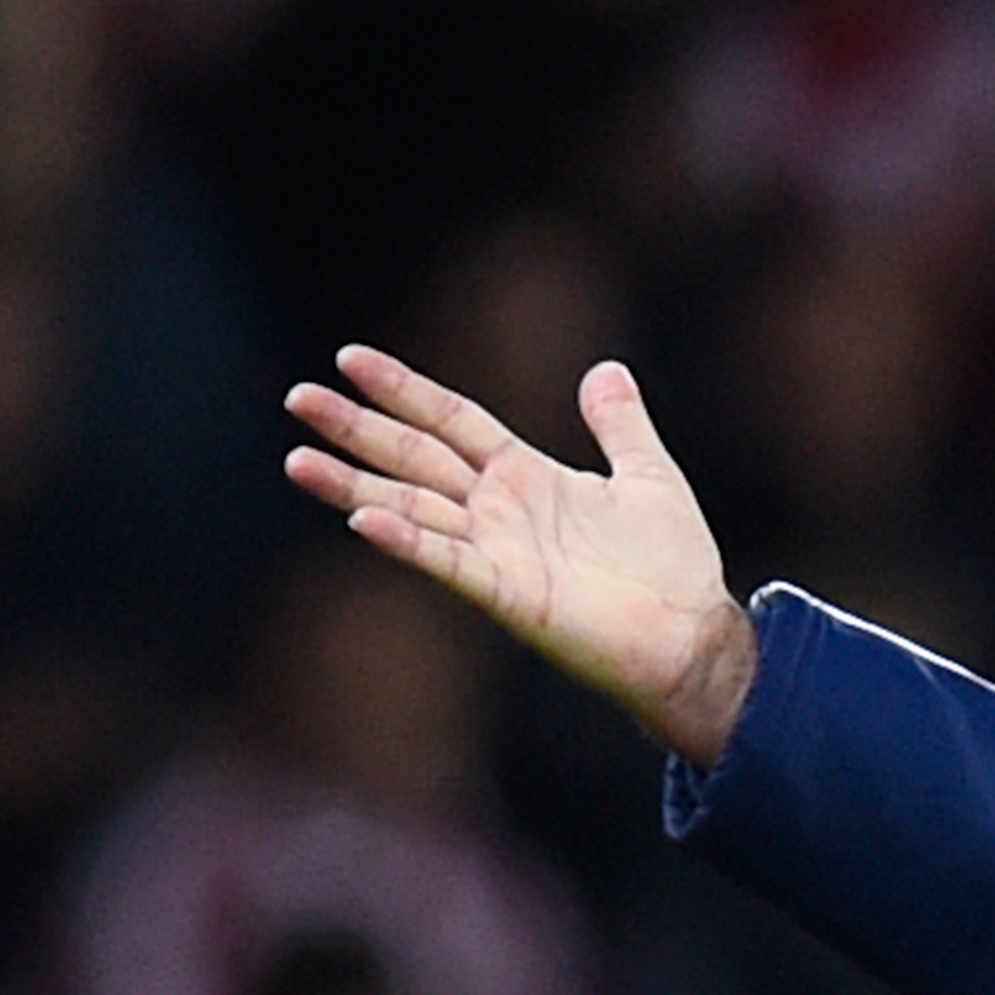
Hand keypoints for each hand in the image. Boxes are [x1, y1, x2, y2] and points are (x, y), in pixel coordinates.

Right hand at [282, 347, 761, 766]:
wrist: (696, 637)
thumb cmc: (675, 565)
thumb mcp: (650, 477)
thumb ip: (620, 425)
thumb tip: (606, 369)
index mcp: (526, 475)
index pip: (452, 420)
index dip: (404, 390)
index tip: (349, 357)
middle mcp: (500, 511)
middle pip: (416, 457)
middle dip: (357, 429)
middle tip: (298, 398)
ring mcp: (498, 552)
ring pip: (413, 508)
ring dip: (355, 486)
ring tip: (298, 460)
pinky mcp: (510, 595)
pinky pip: (449, 564)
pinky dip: (409, 542)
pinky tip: (364, 520)